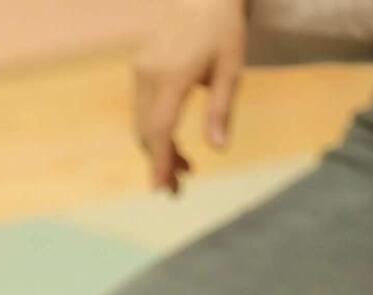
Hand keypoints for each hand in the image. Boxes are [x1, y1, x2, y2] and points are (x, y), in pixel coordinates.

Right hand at [130, 0, 246, 191]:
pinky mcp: (140, 67)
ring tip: (183, 167)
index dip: (159, 161)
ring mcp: (141, 70)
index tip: (160, 187)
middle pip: (146, 131)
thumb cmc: (223, 27)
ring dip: (158, 148)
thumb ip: (221, 110)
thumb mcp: (231, 68)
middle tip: (177, 188)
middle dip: (159, 161)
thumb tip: (219, 150)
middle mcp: (149, 74)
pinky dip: (154, 129)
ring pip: (141, 122)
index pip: (160, 129)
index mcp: (173, 76)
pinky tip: (172, 139)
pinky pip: (142, 107)